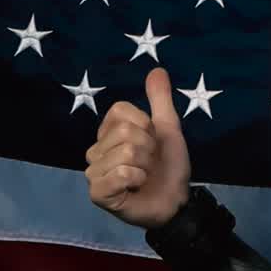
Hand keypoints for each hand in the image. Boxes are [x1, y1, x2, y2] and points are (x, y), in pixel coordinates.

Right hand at [85, 66, 191, 228]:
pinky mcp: (98, 193)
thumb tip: (157, 69)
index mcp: (107, 132)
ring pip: (125, 153)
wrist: (176, 201)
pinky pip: (122, 174)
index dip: (146, 125)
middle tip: (150, 163)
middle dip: (149, 148)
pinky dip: (138, 180)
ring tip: (145, 176)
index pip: (120, 110)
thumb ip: (160, 99)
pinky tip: (136, 188)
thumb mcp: (168, 128)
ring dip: (146, 165)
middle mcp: (94, 151)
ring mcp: (93, 173)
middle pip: (125, 132)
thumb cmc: (168, 166)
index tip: (152, 142)